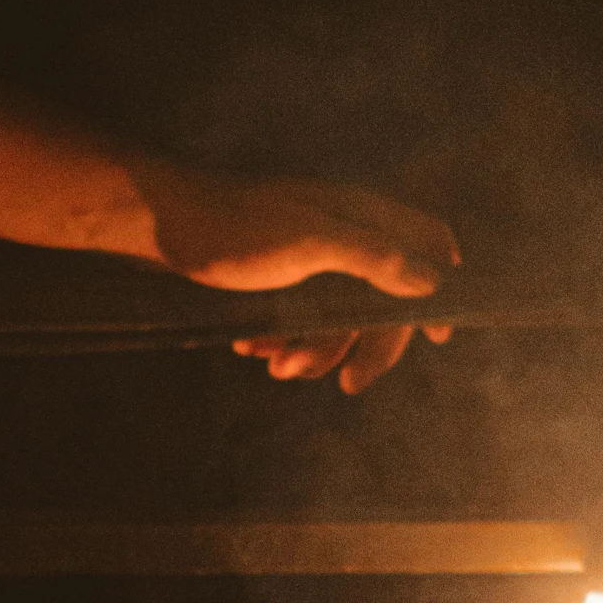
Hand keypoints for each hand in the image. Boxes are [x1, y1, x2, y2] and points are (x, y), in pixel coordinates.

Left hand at [136, 163, 458, 392]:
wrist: (162, 226)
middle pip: (386, 299)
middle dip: (364, 346)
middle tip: (347, 386)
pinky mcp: (283, 276)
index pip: (427, 241)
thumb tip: (431, 282)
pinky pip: (305, 318)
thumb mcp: (312, 242)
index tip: (437, 337)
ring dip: (313, 350)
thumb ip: (373, 259)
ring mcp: (315, 256)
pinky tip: (256, 348)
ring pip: (340, 317)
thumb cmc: (236, 228)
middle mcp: (346, 233)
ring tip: (276, 366)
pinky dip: (285, 339)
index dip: (441, 286)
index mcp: (362, 216)